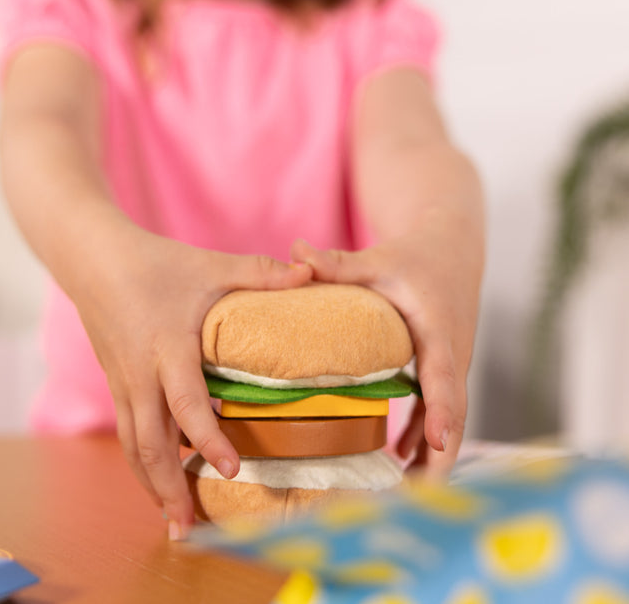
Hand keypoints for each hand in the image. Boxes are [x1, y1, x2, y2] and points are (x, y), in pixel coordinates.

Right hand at [74, 225, 311, 539]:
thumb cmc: (154, 263)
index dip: (208, 438)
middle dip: (169, 488)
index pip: (186, 402)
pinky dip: (142, 462)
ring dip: (151, 485)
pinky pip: (127, 431)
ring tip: (173, 520)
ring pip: (132, 445)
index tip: (231, 469)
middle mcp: (140, 374)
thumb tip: (310, 275)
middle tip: (189, 529)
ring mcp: (123, 382)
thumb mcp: (209, 265)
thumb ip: (259, 274)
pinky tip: (158, 479)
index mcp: (167, 347)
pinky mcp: (116, 383)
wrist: (94, 260)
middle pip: (150, 443)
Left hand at [291, 218, 481, 475]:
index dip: (443, 411)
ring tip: (402, 494)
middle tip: (412, 497)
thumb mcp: (377, 259)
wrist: (450, 250)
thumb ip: (337, 264)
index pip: (444, 376)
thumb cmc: (412, 257)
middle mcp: (452, 353)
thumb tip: (293, 252)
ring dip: (432, 456)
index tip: (436, 444)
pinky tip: (400, 459)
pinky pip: (437, 409)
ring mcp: (450, 364)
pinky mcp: (441, 368)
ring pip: (448, 418)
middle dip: (440, 456)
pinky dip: (422, 436)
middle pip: (453, 412)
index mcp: (438, 330)